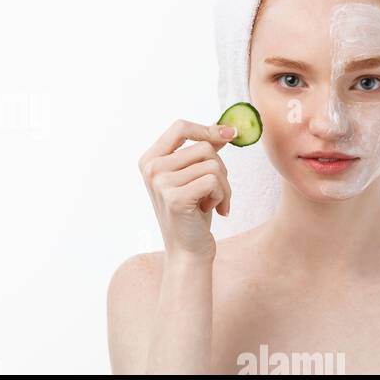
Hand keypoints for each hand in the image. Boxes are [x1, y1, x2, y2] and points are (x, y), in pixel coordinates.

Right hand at [138, 119, 236, 263]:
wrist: (187, 251)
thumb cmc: (192, 214)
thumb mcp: (194, 177)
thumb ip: (202, 151)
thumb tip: (224, 129)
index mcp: (150, 159)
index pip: (180, 127)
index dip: (207, 129)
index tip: (229, 135)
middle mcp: (151, 169)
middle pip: (203, 147)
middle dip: (220, 169)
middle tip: (215, 191)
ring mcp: (161, 183)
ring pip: (212, 165)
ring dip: (223, 186)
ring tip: (213, 202)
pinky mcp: (175, 198)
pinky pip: (213, 181)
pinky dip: (222, 196)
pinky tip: (213, 210)